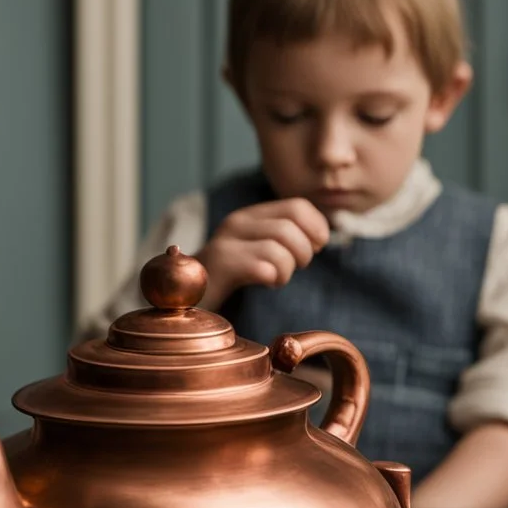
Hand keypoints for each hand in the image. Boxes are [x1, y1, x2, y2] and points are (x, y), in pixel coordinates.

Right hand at [196, 198, 329, 310]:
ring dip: (287, 269)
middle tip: (296, 268)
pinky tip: (265, 283)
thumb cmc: (229, 281)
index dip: (317, 228)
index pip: (299, 206)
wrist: (182, 302)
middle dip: (305, 251)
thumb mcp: (258, 252)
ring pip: (280, 245)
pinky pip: (263, 266)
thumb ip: (284, 239)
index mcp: (251, 216)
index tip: (315, 249)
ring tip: (277, 278)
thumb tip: (324, 235)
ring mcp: (225, 241)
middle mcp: (237, 222)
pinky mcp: (219, 264)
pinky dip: (273, 277)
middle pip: (292, 224)